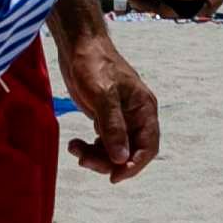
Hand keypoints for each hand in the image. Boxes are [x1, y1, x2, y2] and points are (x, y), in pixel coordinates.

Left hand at [59, 27, 158, 184]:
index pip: (148, 147)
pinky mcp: (105, 117)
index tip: (114, 177)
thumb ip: (113, 127)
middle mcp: (136, 116)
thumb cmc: (94, 64)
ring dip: (95, 156)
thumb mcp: (103, 95)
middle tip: (84, 161)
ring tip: (74, 148)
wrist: (78, 46)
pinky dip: (90, 148)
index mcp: (144, 109)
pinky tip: (75, 144)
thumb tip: (121, 158)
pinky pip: (102, 142)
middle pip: (129, 152)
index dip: (134, 165)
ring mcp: (120, 118)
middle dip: (108, 161)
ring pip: (114, 150)